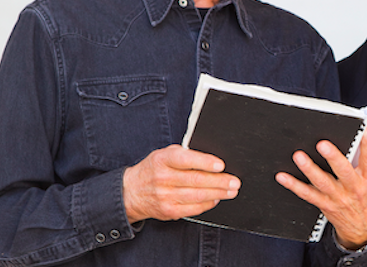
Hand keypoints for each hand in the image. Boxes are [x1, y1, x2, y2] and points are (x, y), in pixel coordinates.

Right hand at [122, 144, 240, 223]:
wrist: (131, 192)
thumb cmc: (155, 168)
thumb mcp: (165, 154)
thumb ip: (185, 154)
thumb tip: (212, 160)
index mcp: (162, 160)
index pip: (186, 160)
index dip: (205, 162)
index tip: (221, 165)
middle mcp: (163, 178)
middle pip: (196, 180)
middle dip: (219, 182)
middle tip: (235, 182)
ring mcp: (165, 196)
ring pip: (197, 196)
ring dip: (218, 194)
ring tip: (231, 191)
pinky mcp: (168, 211)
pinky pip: (193, 208)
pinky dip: (208, 203)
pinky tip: (216, 198)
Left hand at [275, 127, 366, 249]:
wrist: (365, 231)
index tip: (366, 130)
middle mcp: (354, 188)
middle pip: (344, 172)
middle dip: (333, 158)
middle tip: (323, 144)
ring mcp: (337, 197)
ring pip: (322, 182)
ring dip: (309, 170)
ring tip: (299, 156)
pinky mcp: (324, 204)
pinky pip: (306, 194)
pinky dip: (293, 185)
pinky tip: (282, 176)